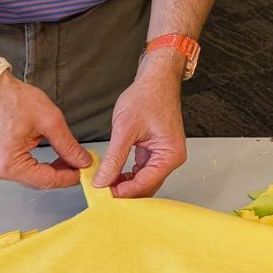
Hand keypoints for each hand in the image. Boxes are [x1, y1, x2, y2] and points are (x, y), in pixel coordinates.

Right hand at [0, 72, 90, 188]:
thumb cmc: (13, 100)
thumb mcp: (50, 121)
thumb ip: (68, 145)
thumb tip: (81, 160)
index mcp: (10, 163)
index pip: (47, 180)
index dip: (69, 177)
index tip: (84, 171)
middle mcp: (0, 170)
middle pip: (39, 181)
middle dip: (62, 173)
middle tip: (80, 163)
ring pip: (32, 177)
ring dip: (52, 169)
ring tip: (69, 158)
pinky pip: (23, 169)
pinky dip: (40, 165)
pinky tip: (53, 158)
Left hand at [91, 50, 186, 196]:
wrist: (156, 79)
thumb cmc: (148, 96)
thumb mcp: (125, 128)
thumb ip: (113, 158)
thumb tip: (102, 179)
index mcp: (170, 154)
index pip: (145, 183)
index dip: (123, 191)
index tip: (103, 194)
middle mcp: (171, 157)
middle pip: (146, 186)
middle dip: (124, 190)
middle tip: (101, 191)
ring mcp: (164, 155)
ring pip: (143, 179)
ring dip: (124, 183)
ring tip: (104, 182)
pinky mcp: (156, 151)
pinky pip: (142, 169)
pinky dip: (127, 173)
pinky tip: (112, 173)